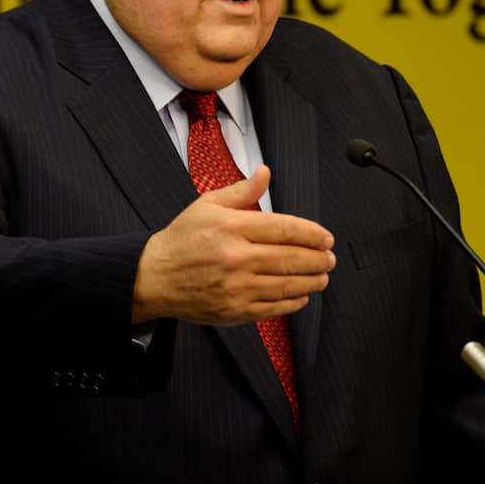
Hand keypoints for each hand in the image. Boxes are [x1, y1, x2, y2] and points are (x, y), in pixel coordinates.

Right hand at [131, 165, 335, 324]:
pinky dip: (293, 303)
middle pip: (291, 258)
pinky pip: (273, 308)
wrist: (154, 277)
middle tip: (329, 258)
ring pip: (287, 285)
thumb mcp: (207, 204)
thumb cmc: (181, 239)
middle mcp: (238, 258)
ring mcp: (237, 287)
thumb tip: (265, 172)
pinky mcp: (235, 310)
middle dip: (318, 259)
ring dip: (311, 281)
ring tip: (322, 276)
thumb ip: (241, 191)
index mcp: (233, 228)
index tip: (326, 237)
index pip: (285, 229)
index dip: (312, 234)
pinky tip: (301, 296)